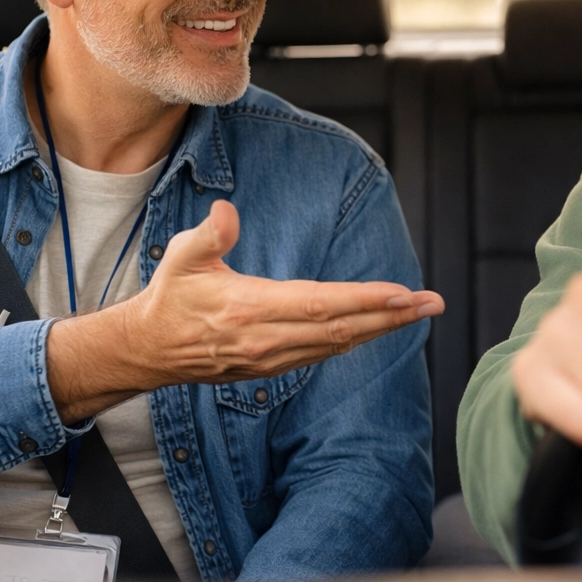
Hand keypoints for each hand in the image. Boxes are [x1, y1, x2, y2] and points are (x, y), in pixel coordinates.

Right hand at [46, 199, 442, 420]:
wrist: (149, 350)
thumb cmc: (170, 296)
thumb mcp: (181, 257)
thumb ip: (208, 235)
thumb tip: (228, 212)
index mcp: (249, 308)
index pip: (319, 304)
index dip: (363, 300)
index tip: (400, 292)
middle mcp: (266, 339)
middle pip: (341, 328)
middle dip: (391, 316)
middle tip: (432, 303)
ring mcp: (271, 359)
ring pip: (337, 344)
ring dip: (382, 329)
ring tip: (418, 312)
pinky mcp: (271, 369)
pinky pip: (322, 354)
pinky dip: (355, 340)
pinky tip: (378, 328)